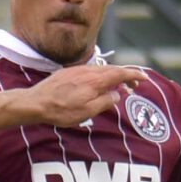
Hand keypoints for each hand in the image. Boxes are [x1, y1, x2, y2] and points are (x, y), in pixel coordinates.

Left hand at [27, 63, 143, 127]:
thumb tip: (117, 94)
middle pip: (112, 69)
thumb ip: (105, 101)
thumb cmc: (62, 111)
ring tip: (118, 87)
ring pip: (101, 69)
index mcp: (95, 80)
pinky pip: (90, 71)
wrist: (36, 102)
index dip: (134, 75)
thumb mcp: (88, 112)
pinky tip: (98, 85)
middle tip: (134, 85)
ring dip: (112, 76)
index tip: (144, 78)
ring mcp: (77, 70)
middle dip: (126, 76)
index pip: (120, 73)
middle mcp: (88, 71)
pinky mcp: (69, 72)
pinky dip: (100, 76)